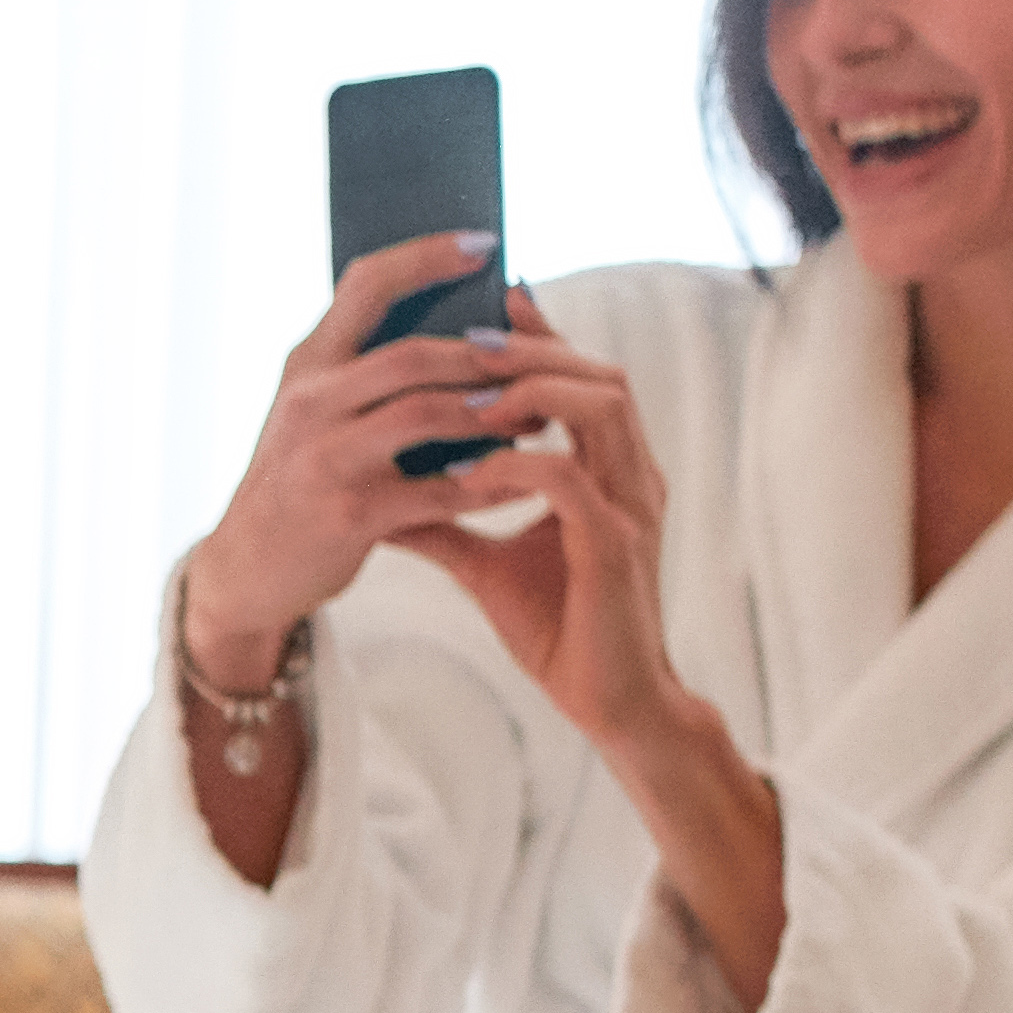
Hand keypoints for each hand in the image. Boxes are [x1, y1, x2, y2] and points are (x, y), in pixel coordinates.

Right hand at [181, 234, 549, 689]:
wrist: (248, 568)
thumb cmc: (301, 479)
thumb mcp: (313, 412)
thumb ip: (367, 370)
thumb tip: (464, 323)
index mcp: (306, 365)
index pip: (366, 285)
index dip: (428, 257)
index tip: (486, 243)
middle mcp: (310, 402)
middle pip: (412, 353)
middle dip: (486, 352)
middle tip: (540, 354)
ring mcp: (327, 458)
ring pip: (428, 414)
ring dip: (496, 411)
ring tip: (540, 414)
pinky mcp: (350, 514)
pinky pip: (440, 490)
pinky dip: (491, 481)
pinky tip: (526, 478)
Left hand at [390, 351, 785, 1005]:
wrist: (607, 705)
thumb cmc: (558, 629)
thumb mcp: (486, 563)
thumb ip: (445, 516)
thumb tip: (382, 490)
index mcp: (609, 471)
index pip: (582, 380)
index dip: (539, 338)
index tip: (481, 307)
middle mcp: (631, 478)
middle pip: (600, 375)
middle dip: (536, 348)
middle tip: (466, 338)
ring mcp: (630, 509)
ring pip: (601, 408)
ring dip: (532, 392)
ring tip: (469, 397)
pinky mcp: (615, 550)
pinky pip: (570, 481)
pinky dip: (519, 464)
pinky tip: (472, 471)